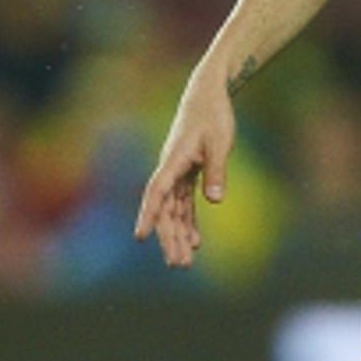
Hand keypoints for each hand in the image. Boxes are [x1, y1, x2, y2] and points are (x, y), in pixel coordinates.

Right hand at [134, 69, 235, 267]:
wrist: (208, 96)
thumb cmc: (213, 115)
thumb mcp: (220, 142)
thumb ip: (217, 171)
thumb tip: (213, 201)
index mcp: (173, 161)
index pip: (156, 192)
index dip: (148, 214)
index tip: (140, 236)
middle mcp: (170, 170)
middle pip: (165, 209)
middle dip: (170, 238)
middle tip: (177, 264)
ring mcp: (177, 174)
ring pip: (174, 211)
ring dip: (179, 235)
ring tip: (184, 262)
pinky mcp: (187, 175)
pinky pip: (184, 204)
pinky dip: (189, 222)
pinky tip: (196, 242)